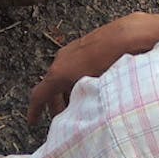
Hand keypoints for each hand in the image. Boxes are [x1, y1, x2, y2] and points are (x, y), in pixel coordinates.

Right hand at [27, 14, 156, 123]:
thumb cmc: (109, 63)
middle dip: (55, 104)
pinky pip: (72, 66)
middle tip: (64, 120)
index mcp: (59, 73)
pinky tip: (90, 87)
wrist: (126, 36)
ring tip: (80, 105)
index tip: (32, 122)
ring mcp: (70, 50)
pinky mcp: (82, 45)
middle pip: (51, 86)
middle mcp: (60, 59)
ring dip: (67, 92)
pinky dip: (74, 80)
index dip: (34, 110)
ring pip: (62, 76)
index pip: (39, 95)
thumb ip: (82, 105)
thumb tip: (82, 120)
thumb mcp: (93, 91)